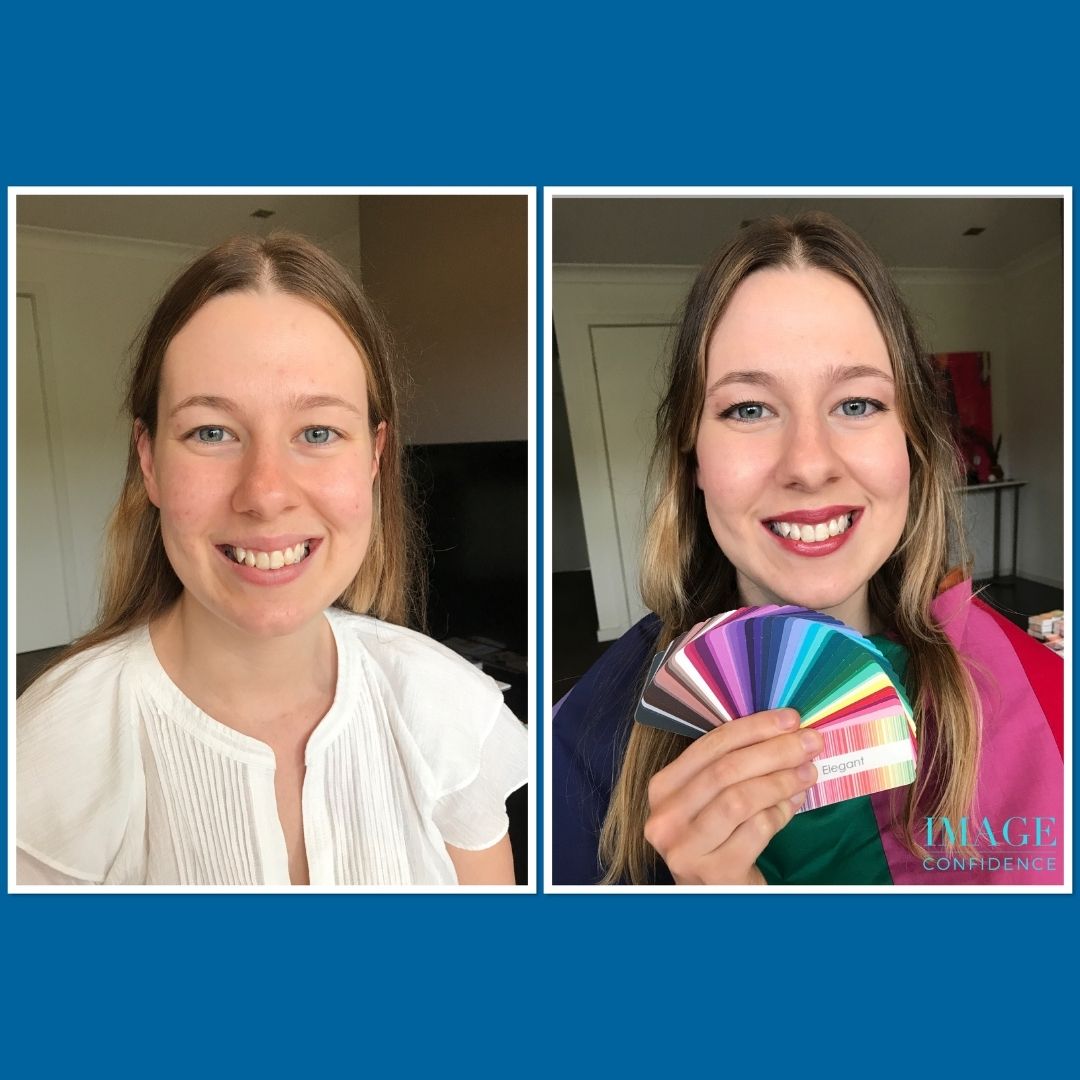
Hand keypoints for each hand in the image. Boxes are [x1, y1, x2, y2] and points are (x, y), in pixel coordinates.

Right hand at [643, 708, 822, 884]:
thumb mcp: (710, 799)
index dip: (753, 728)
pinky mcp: (714, 873)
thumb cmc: (718, 838)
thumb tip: (783, 731)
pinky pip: (757, 830)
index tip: (790, 718)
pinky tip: (794, 804)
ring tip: (809, 771)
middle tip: (811, 741)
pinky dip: (781, 813)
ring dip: (782, 780)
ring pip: (741, 800)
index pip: (710, 746)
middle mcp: (664, 818)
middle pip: (726, 771)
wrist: (717, 895)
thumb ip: (731, 767)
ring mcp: (686, 849)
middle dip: (774, 750)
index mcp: (661, 789)